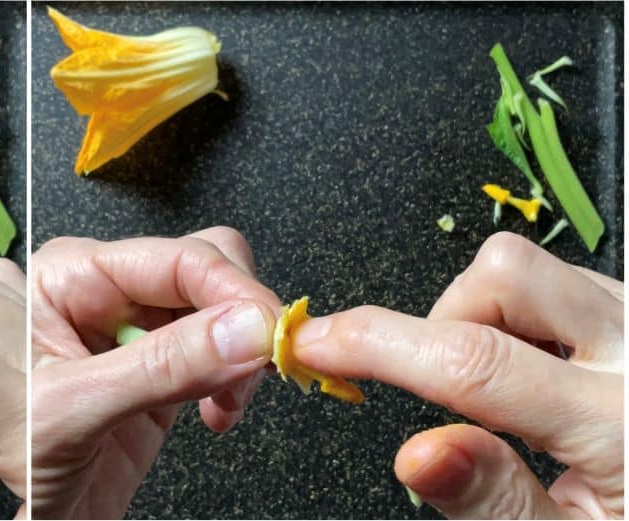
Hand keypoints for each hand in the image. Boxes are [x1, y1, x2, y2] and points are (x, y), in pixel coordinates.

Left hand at [30, 227, 281, 518]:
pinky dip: (230, 376)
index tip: (272, 335)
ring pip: (216, 302)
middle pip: (202, 267)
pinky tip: (213, 413)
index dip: (234, 292)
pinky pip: (214, 340)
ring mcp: (124, 321)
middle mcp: (92, 286)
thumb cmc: (10, 459)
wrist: (33, 510)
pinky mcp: (150, 355)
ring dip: (235, 355)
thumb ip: (162, 367)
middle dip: (237, 321)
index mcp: (59, 277)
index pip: (173, 256)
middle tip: (245, 378)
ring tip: (224, 405)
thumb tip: (244, 328)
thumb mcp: (74, 412)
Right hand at [293, 232, 622, 518]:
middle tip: (447, 394)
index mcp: (623, 424)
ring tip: (507, 399)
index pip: (470, 363)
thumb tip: (416, 453)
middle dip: (445, 320)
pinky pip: (565, 281)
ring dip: (486, 321)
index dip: (373, 344)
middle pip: (506, 274)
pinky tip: (543, 381)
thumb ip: (493, 500)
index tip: (312, 343)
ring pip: (533, 269)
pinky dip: (525, 321)